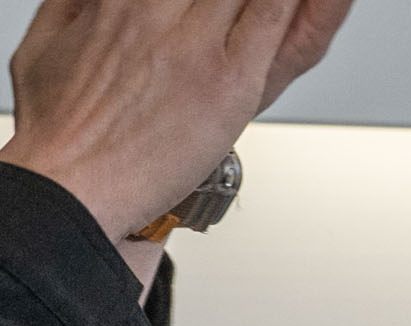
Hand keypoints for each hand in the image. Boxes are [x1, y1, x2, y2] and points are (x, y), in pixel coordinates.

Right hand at [2, 0, 351, 250]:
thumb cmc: (61, 125)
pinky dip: (305, 4)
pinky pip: (275, 19)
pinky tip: (322, 0)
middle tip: (233, 13)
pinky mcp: (231, 80)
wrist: (73, 183)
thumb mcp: (49, 37)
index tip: (203, 5)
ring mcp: (195, 43)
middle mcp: (154, 8)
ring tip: (297, 4)